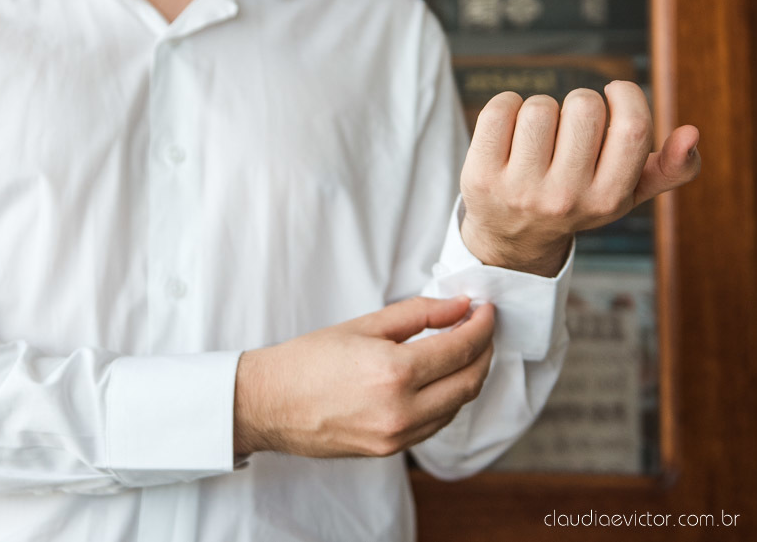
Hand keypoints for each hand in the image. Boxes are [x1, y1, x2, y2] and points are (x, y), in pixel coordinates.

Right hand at [234, 295, 494, 458]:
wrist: (269, 403)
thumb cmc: (308, 359)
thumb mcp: (363, 326)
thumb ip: (417, 314)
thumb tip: (459, 306)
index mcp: (395, 371)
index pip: (461, 348)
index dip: (482, 326)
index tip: (487, 310)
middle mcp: (402, 409)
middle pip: (469, 381)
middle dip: (483, 351)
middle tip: (481, 328)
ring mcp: (398, 436)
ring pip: (457, 406)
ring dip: (468, 377)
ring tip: (463, 351)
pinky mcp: (391, 451)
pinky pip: (435, 424)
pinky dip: (447, 400)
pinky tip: (439, 380)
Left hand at [458, 81, 700, 273]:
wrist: (512, 238)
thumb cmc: (577, 201)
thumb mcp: (627, 194)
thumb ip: (671, 169)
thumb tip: (692, 133)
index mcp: (608, 198)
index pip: (634, 127)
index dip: (625, 95)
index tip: (614, 92)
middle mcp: (564, 198)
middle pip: (584, 108)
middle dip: (579, 101)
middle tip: (570, 122)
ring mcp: (518, 189)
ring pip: (539, 107)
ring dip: (540, 107)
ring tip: (539, 132)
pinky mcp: (479, 177)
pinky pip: (498, 110)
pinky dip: (506, 105)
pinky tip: (510, 126)